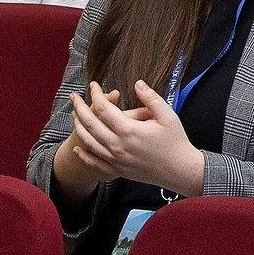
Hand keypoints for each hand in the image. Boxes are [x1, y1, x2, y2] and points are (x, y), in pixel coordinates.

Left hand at [70, 81, 203, 193]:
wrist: (180, 170)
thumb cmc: (176, 142)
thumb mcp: (168, 116)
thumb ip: (151, 98)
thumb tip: (138, 83)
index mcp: (130, 130)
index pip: (104, 108)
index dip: (96, 94)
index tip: (93, 85)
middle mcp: (118, 145)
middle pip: (90, 124)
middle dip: (79, 108)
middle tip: (73, 97)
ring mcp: (116, 159)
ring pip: (89, 141)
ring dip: (78, 127)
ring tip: (74, 115)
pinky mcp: (118, 169)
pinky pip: (95, 162)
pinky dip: (83, 154)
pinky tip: (77, 147)